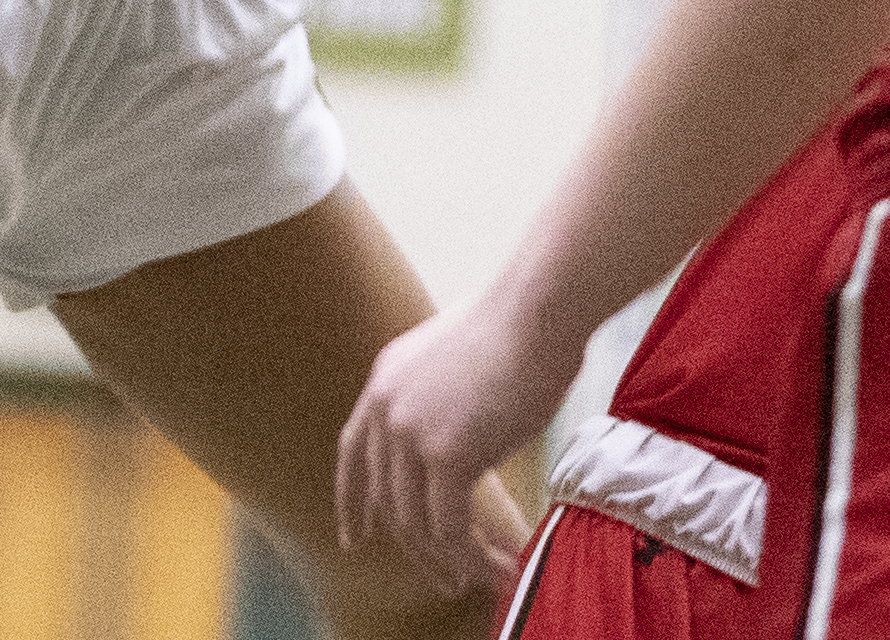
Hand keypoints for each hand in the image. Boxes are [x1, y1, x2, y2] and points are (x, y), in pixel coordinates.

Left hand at [333, 288, 558, 595]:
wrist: (538, 310)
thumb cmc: (520, 329)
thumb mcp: (456, 360)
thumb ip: (439, 400)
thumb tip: (456, 446)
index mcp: (384, 381)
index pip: (352, 452)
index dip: (351, 500)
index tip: (353, 537)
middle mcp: (386, 408)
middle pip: (387, 497)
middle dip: (414, 546)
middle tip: (444, 578)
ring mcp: (411, 432)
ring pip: (416, 522)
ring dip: (448, 560)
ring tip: (479, 578)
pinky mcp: (447, 455)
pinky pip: (450, 528)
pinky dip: (472, 557)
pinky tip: (497, 567)